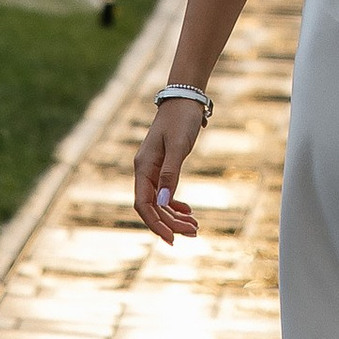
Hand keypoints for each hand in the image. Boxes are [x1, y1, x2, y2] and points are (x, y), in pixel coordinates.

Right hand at [133, 95, 209, 243]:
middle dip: (171, 223)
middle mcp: (145, 171)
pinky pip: (165, 193)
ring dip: (175, 216)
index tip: (171, 239)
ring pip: (160, 202)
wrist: (184, 99)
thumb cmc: (181, 119)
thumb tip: (163, 202)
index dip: (155, 224)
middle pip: (153, 207)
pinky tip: (188, 211)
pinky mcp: (163, 166)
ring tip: (195, 227)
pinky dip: (175, 204)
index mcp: (143, 167)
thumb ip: (170, 173)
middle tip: (194, 233)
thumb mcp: (178, 146)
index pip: (143, 205)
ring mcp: (153, 170)